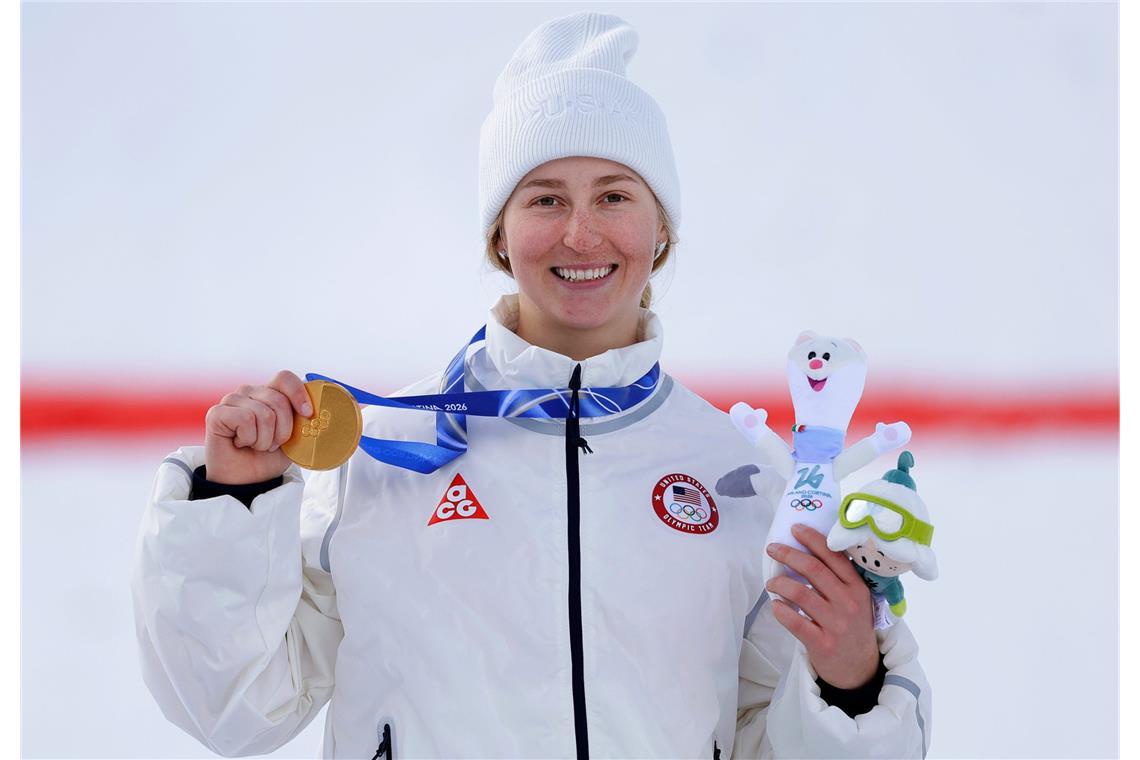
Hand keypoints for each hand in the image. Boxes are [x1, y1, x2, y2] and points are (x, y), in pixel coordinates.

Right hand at [204, 370, 312, 484]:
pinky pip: (245, 419)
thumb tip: (319, 410)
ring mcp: (231, 400)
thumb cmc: (268, 458)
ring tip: (255, 445)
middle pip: (278, 400)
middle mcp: (249, 392)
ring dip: (265, 439)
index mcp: (269, 393)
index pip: (285, 378)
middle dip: (282, 430)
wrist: (247, 481)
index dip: (298, 394)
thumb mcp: (295, 438)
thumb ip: (304, 420)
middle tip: (272, 444)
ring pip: (263, 413)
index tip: (307, 414)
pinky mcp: (217, 413)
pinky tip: (240, 443)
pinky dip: (249, 438)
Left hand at [766, 524, 879, 688]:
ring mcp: (836, 624)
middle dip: (788, 554)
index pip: (834, 556)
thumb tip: (806, 550)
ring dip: (779, 583)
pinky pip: (794, 621)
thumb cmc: (852, 626)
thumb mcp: (855, 599)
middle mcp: (848, 602)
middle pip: (813, 569)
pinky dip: (780, 610)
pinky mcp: (822, 643)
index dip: (812, 539)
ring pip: (800, 593)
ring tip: (771, 583)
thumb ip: (838, 578)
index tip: (795, 529)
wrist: (859, 668)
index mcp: (857, 587)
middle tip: (772, 549)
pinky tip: (775, 605)